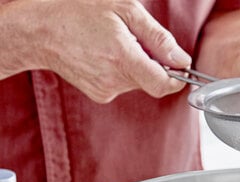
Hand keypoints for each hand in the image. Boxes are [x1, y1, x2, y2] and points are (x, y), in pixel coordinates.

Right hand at [1, 0, 191, 101]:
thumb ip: (158, 38)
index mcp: (123, 58)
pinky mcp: (100, 95)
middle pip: (153, 81)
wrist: (38, 29)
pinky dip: (121, 71)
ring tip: (114, 44)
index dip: (177, 78)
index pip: (164, 85)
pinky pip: (123, 84)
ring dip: (136, 65)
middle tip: (134, 40)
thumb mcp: (123, 10)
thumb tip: (182, 60)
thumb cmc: (77, 11)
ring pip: (138, 82)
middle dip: (153, 63)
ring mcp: (107, 90)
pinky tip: (104, 54)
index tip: (178, 65)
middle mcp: (115, 79)